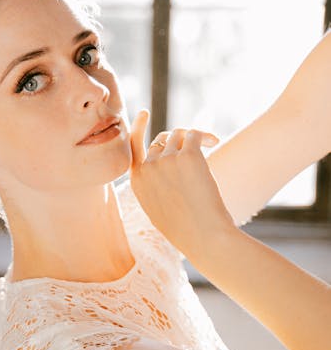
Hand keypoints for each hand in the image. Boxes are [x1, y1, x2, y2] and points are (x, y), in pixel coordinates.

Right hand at [129, 109, 236, 261]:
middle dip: (179, 140)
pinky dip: (206, 135)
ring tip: (210, 144)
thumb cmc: (186, 230)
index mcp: (137, 181)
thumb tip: (167, 160)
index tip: (145, 113)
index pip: (133, 147)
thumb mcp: (159, 209)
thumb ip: (156, 184)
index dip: (139, 128)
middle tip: (197, 145)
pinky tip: (215, 142)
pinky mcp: (189, 155)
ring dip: (194, 138)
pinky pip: (195, 135)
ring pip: (180, 134)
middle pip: (163, 139)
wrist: (204, 237)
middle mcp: (148, 168)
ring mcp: (167, 160)